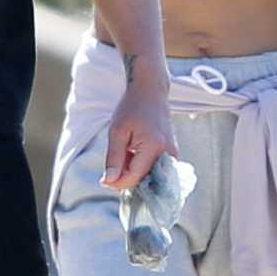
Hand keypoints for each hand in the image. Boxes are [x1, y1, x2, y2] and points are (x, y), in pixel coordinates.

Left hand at [101, 77, 176, 191]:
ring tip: (126, 150)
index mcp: (153, 147)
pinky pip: (155, 169)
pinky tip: (134, 151)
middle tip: (116, 157)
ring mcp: (173, 154)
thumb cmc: (132, 107)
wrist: (151, 92)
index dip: (116, 183)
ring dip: (133, 170)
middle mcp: (168, 154)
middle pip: (143, 180)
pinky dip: (141, 165)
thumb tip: (109, 182)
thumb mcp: (117, 132)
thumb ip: (114, 159)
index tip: (103, 179)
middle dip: (125, 176)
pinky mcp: (172, 154)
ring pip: (148, 176)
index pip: (134, 178)